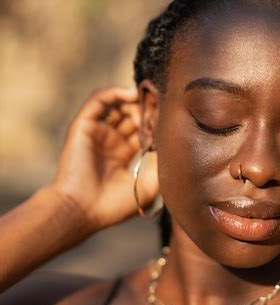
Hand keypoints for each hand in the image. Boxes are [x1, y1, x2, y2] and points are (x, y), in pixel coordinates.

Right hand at [48, 86, 158, 233]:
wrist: (81, 211)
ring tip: (148, 105)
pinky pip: (98, 100)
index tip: (172, 119)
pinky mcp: (83, 125)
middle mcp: (110, 141)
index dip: (157, 124)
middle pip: (133, 115)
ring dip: (135, 101)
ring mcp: (97, 133)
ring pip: (118, 105)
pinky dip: (114, 92)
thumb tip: (172, 142)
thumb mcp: (147, 186)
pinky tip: (131, 94)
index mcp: (123, 155)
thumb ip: (161, 164)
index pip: (143, 130)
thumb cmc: (113, 206)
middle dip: (148, 111)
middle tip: (162, 110)